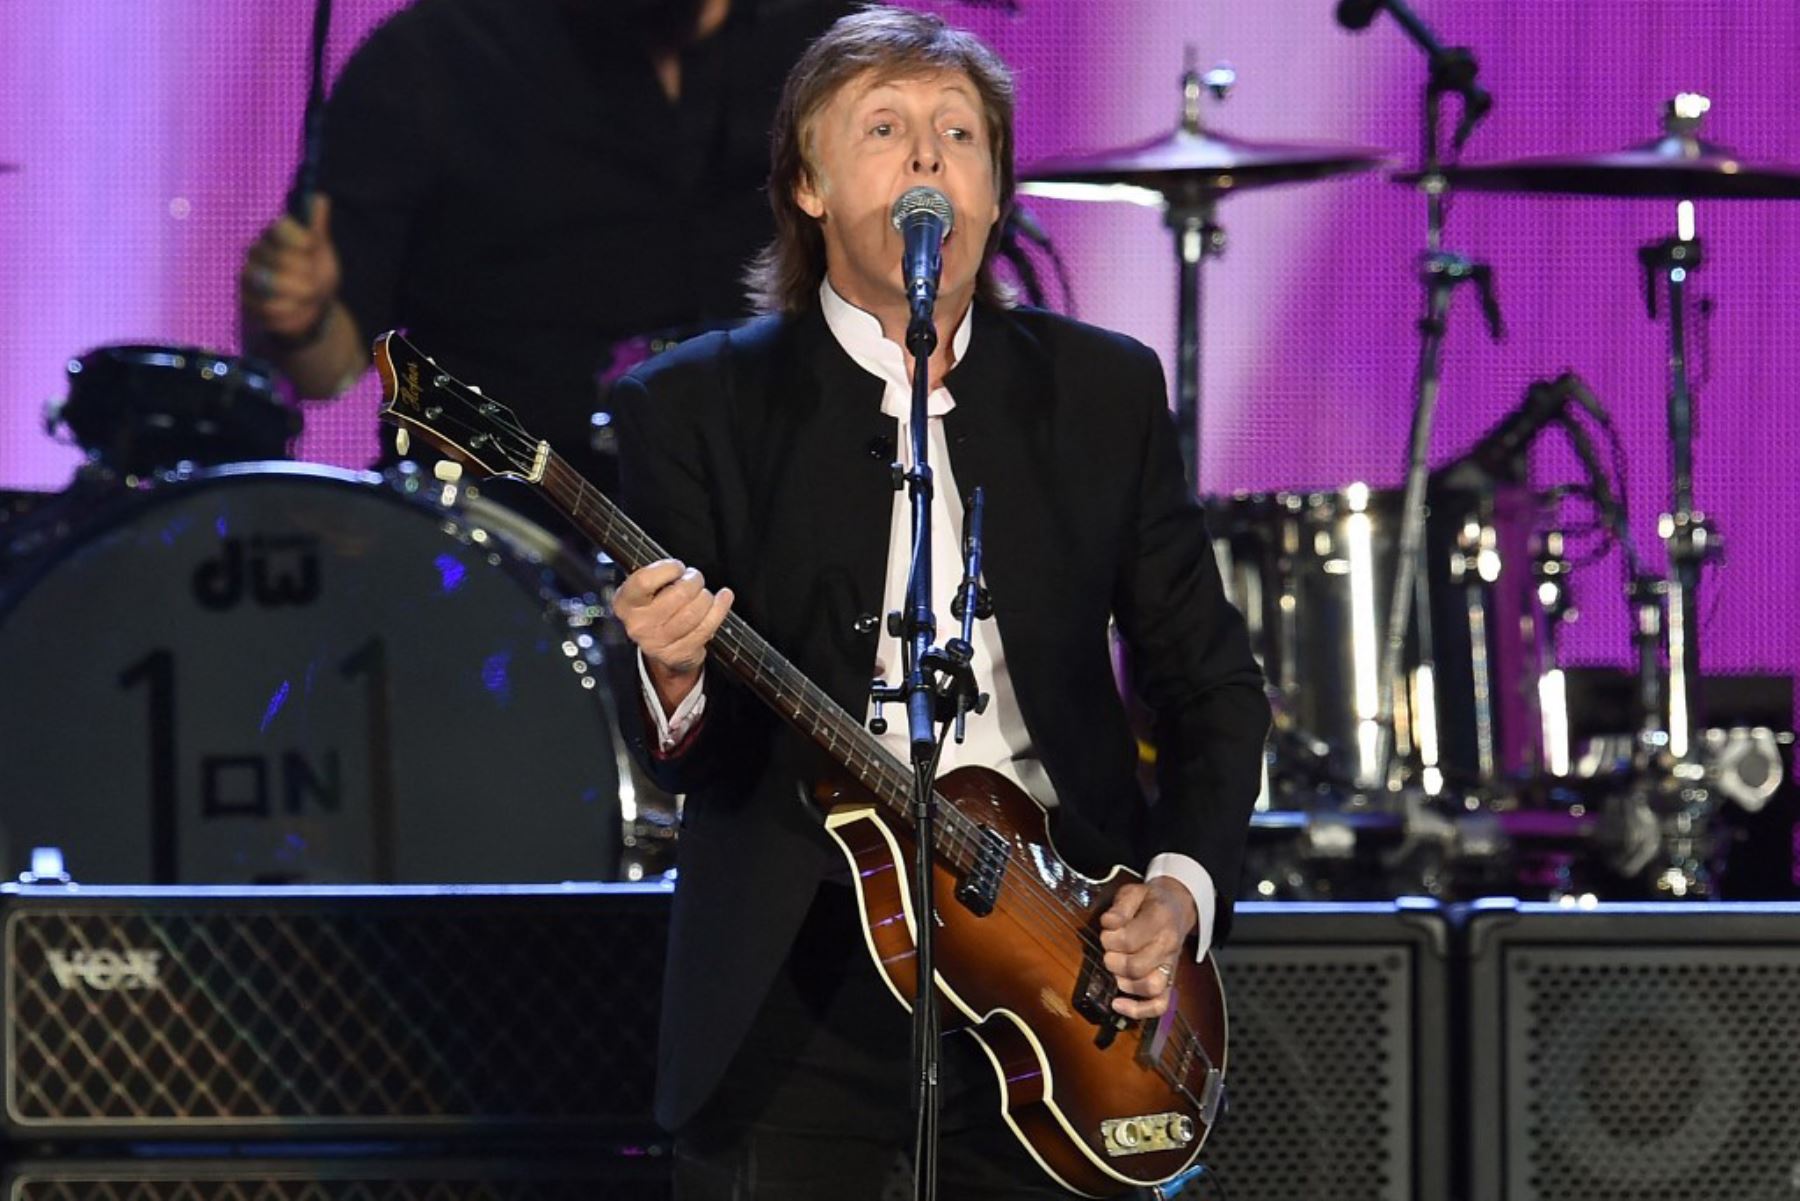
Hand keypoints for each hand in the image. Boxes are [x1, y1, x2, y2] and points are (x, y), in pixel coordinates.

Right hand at [239, 194, 339, 339]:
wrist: (312, 306)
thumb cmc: (316, 271)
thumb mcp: (321, 250)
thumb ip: (316, 228)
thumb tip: (320, 199)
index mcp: (269, 230)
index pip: (275, 225)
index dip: (295, 237)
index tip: (310, 245)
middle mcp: (250, 249)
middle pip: (278, 258)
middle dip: (304, 273)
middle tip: (314, 280)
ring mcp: (243, 275)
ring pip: (272, 284)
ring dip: (298, 294)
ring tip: (307, 294)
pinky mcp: (242, 300)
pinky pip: (268, 307)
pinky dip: (290, 311)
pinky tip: (296, 307)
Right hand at [614, 559, 733, 711]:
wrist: (660, 650)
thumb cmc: (655, 609)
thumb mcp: (645, 591)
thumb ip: (656, 576)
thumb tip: (682, 570)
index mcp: (625, 603)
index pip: (645, 580)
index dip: (668, 569)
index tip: (678, 568)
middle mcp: (638, 624)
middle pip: (678, 595)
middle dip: (694, 581)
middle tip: (695, 579)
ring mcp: (658, 642)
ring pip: (694, 612)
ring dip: (706, 597)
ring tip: (704, 594)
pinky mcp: (679, 653)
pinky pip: (707, 627)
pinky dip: (720, 608)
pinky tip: (724, 598)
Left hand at [1098, 877, 1198, 1019]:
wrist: (1177, 907)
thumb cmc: (1149, 901)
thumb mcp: (1134, 891)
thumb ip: (1120, 906)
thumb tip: (1109, 923)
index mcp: (1161, 920)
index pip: (1129, 940)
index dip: (1109, 938)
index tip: (1106, 931)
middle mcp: (1168, 946)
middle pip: (1136, 966)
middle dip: (1113, 959)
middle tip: (1109, 949)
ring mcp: (1170, 966)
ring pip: (1151, 987)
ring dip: (1124, 981)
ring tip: (1116, 968)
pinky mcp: (1169, 981)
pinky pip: (1160, 1004)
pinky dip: (1139, 1010)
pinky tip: (1118, 1004)